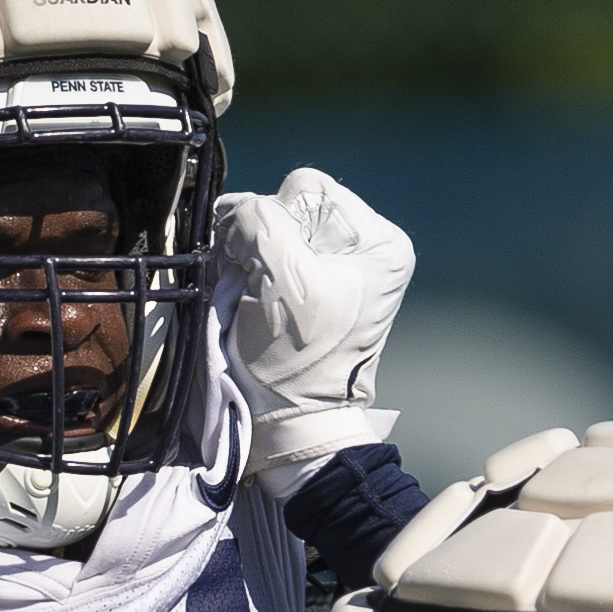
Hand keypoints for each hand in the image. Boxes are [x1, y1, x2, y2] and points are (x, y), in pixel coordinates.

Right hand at [218, 167, 414, 482]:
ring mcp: (336, 271)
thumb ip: (255, 220)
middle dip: (260, 243)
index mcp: (378, 241)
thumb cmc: (296, 357)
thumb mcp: (279, 276)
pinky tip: (250, 307)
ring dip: (248, 262)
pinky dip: (247, 277)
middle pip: (286, 208)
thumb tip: (234, 210)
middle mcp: (363, 249)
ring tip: (254, 304)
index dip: (274, 221)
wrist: (289, 424)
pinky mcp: (308, 292)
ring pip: (268, 234)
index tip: (272, 271)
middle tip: (258, 291)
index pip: (305, 188)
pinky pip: (264, 260)